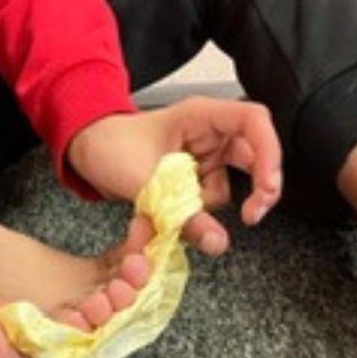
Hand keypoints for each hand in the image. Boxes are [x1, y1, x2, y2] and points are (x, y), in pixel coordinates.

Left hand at [68, 96, 282, 255]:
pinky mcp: (192, 178)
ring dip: (208, 207)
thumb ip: (183, 213)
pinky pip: (207, 201)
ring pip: (229, 186)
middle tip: (252, 216)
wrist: (86, 153)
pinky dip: (194, 213)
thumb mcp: (146, 181)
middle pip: (255, 156)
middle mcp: (208, 134)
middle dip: (257, 188)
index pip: (254, 122)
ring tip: (173, 209)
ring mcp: (202, 157)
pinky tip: (169, 212)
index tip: (267, 188)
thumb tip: (217, 241)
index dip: (270, 152)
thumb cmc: (110, 146)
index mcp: (201, 116)